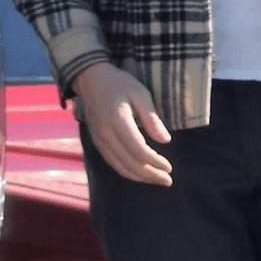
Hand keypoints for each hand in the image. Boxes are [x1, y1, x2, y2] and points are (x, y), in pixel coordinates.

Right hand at [73, 62, 172, 184]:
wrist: (91, 79)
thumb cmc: (120, 83)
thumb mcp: (140, 93)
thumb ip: (152, 118)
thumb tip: (166, 141)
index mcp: (117, 120)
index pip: (138, 149)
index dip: (154, 161)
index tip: (169, 167)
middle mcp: (105, 133)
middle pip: (129, 163)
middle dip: (150, 175)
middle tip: (168, 181)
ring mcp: (99, 139)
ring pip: (120, 167)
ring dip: (140, 177)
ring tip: (158, 180)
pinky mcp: (97, 142)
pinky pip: (112, 163)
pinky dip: (128, 171)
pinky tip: (142, 173)